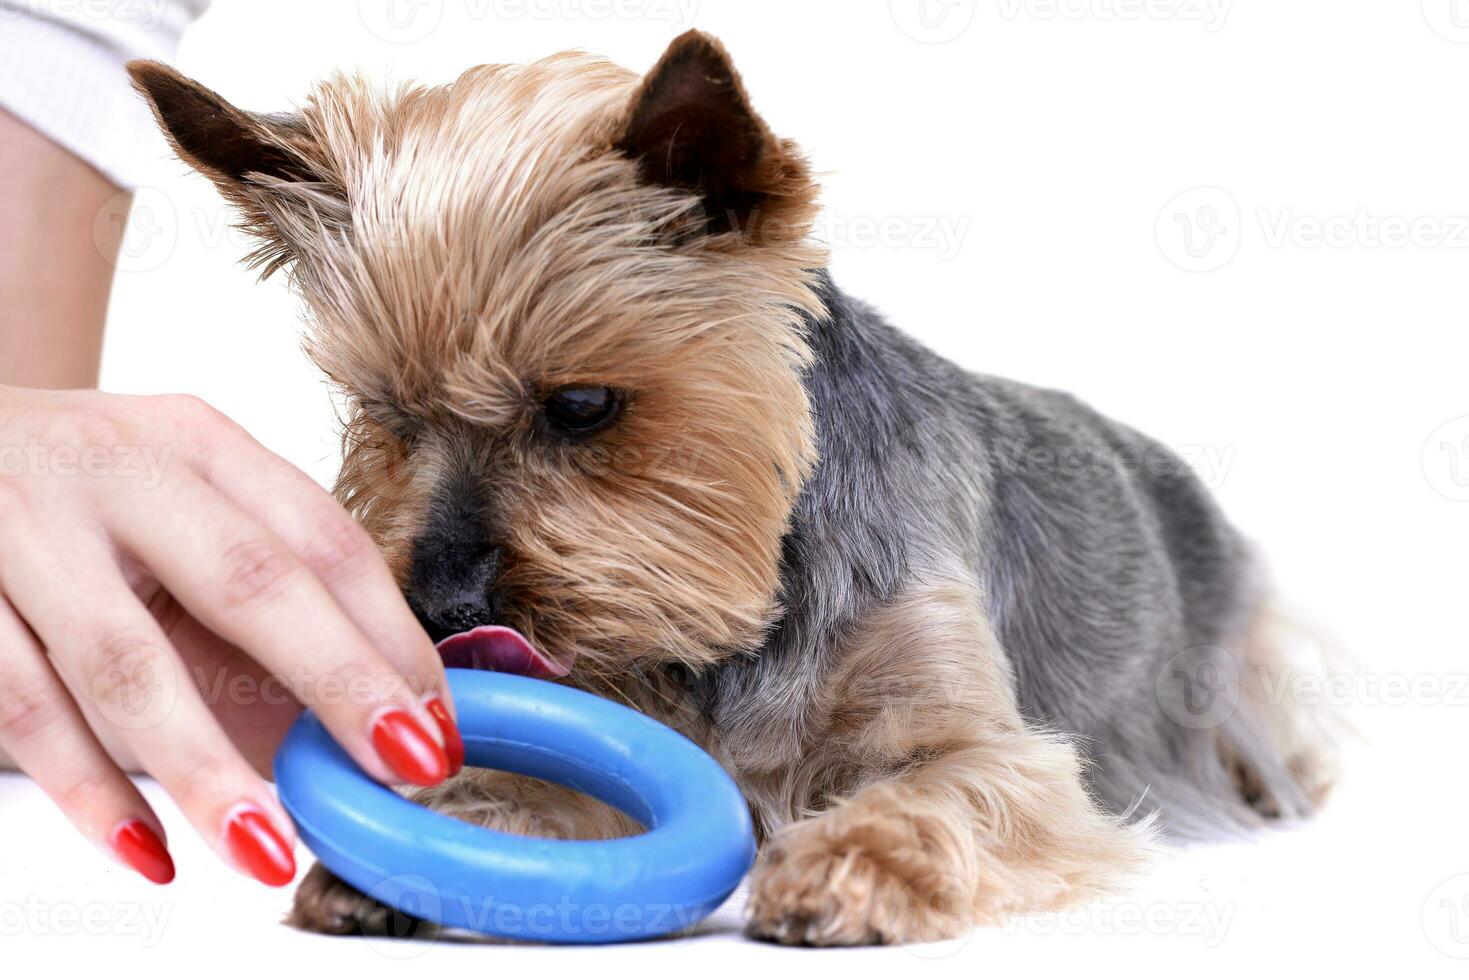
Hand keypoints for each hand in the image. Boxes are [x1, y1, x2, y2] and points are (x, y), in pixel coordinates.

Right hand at [0, 384, 461, 885]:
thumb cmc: (72, 498)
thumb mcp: (167, 505)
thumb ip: (253, 590)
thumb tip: (376, 706)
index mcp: (196, 440)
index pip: (320, 538)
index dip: (388, 635)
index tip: (437, 722)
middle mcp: (116, 466)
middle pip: (248, 580)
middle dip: (339, 680)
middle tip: (405, 765)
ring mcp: (19, 526)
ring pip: (123, 662)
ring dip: (204, 766)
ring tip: (268, 850)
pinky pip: (22, 708)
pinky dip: (87, 788)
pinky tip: (148, 848)